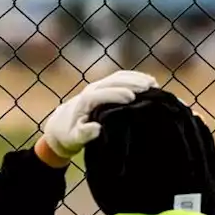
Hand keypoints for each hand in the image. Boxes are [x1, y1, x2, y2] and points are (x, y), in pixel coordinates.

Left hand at [38, 71, 157, 164]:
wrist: (62, 124)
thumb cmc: (70, 134)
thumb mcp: (74, 138)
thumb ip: (84, 133)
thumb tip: (97, 128)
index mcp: (85, 101)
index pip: (103, 93)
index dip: (117, 94)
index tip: (133, 98)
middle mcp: (92, 90)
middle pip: (113, 81)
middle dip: (131, 83)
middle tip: (149, 88)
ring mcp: (99, 86)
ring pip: (119, 77)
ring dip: (136, 78)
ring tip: (153, 83)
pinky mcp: (105, 86)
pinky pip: (121, 77)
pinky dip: (135, 77)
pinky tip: (149, 81)